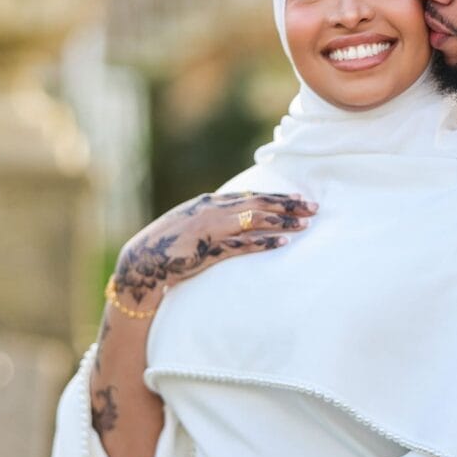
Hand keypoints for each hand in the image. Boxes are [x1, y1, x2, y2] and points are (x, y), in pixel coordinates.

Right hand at [111, 191, 316, 308]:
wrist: (142, 260)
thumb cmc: (167, 245)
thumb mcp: (191, 224)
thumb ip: (213, 219)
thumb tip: (235, 219)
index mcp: (209, 202)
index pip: (251, 196)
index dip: (276, 196)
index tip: (298, 197)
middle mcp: (213, 210)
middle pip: (259, 204)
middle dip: (288, 204)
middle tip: (313, 207)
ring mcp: (212, 229)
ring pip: (256, 220)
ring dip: (283, 221)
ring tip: (305, 224)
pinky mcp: (210, 249)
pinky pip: (243, 244)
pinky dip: (265, 242)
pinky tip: (284, 242)